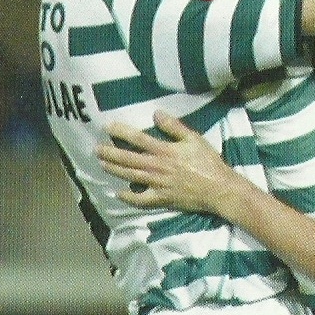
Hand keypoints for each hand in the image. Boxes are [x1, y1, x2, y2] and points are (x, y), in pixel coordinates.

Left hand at [97, 111, 243, 217]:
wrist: (219, 189)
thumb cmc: (208, 162)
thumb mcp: (194, 139)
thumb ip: (174, 126)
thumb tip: (156, 113)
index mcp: (165, 151)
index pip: (138, 139)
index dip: (121, 132)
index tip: (107, 127)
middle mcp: (158, 167)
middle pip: (129, 159)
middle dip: (111, 153)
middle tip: (96, 149)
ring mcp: (158, 184)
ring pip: (131, 177)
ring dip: (114, 170)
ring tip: (102, 164)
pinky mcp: (162, 199)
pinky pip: (141, 200)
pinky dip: (128, 197)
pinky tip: (118, 193)